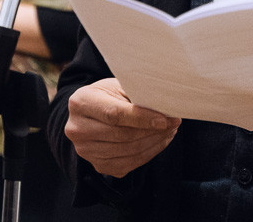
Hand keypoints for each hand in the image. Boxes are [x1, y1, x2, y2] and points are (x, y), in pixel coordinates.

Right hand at [64, 78, 180, 177]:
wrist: (90, 113)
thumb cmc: (107, 94)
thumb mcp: (117, 85)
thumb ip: (136, 93)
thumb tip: (164, 104)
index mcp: (81, 102)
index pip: (115, 114)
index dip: (142, 118)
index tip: (165, 119)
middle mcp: (78, 129)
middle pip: (123, 135)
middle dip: (153, 130)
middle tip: (174, 122)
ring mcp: (86, 151)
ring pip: (128, 151)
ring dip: (155, 142)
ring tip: (170, 130)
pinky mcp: (98, 165)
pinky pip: (130, 163)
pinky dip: (149, 153)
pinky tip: (160, 141)